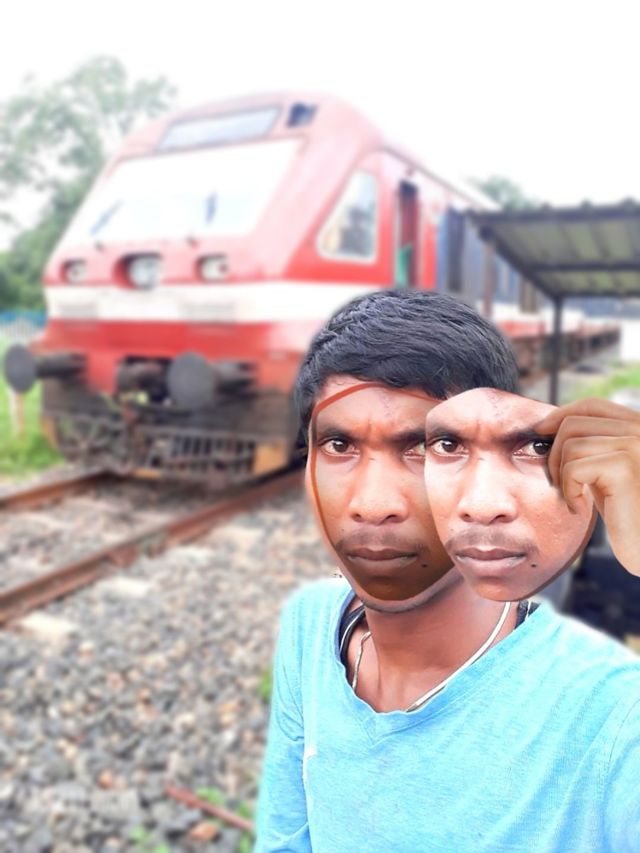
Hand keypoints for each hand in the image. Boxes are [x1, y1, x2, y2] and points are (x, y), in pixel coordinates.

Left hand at [535, 397, 639, 575]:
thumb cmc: (624, 511)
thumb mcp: (605, 468)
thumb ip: (590, 444)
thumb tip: (546, 425)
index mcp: (638, 426)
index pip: (592, 406)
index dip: (560, 415)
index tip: (541, 431)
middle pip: (573, 424)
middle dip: (555, 453)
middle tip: (560, 482)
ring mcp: (635, 446)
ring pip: (570, 446)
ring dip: (561, 474)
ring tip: (573, 495)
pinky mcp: (624, 467)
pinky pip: (573, 468)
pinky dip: (568, 490)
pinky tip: (579, 507)